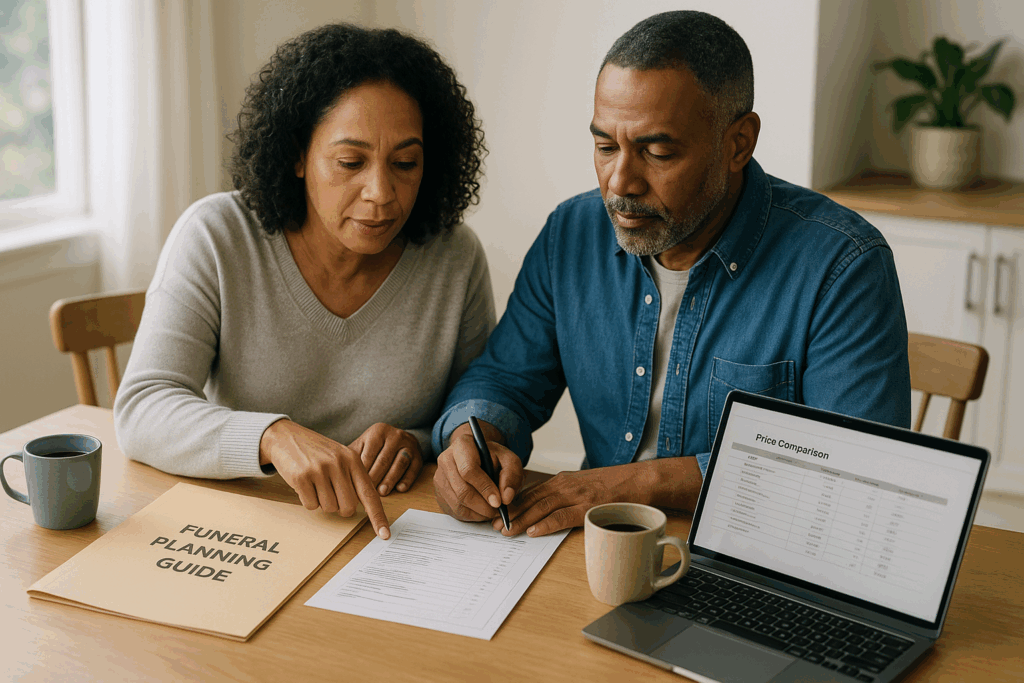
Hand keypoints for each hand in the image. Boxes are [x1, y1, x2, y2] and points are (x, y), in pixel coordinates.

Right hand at [260, 419, 389, 538]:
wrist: (286, 436)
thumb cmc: (316, 451)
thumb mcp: (340, 457)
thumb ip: (354, 478)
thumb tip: (364, 505)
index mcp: (353, 460)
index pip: (370, 494)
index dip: (378, 517)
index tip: (384, 535)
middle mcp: (339, 464)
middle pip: (348, 508)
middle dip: (340, 507)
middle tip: (329, 492)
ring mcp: (320, 470)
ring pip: (329, 508)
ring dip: (322, 502)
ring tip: (316, 484)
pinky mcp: (302, 477)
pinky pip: (311, 505)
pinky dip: (308, 500)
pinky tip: (305, 484)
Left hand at [349, 422, 422, 495]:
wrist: (398, 438)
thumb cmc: (375, 446)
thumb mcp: (363, 445)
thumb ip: (352, 456)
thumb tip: (337, 473)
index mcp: (379, 431)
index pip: (369, 453)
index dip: (362, 470)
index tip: (355, 485)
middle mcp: (395, 435)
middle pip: (384, 459)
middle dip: (375, 477)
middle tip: (367, 492)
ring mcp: (409, 444)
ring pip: (400, 463)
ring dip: (391, 479)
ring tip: (382, 492)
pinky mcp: (419, 455)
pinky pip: (414, 468)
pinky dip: (407, 479)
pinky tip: (400, 489)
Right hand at [434, 421, 522, 521]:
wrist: (478, 457)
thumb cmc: (493, 458)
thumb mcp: (509, 460)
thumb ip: (511, 476)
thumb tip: (506, 497)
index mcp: (462, 445)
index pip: (469, 470)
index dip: (484, 487)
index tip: (498, 501)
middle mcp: (446, 459)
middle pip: (462, 490)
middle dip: (483, 505)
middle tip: (498, 510)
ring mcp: (439, 477)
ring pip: (458, 503)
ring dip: (478, 512)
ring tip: (492, 510)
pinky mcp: (439, 493)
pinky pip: (454, 510)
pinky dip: (471, 515)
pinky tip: (482, 510)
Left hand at [492, 464, 649, 536]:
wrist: (639, 480)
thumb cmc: (614, 485)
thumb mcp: (584, 484)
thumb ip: (566, 494)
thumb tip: (548, 510)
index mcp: (563, 480)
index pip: (531, 492)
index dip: (512, 503)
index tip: (498, 513)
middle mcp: (565, 485)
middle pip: (531, 499)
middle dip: (511, 512)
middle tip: (493, 524)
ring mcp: (577, 495)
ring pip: (542, 507)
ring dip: (522, 519)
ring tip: (506, 530)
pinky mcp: (588, 507)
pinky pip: (562, 516)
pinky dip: (546, 523)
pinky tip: (533, 531)